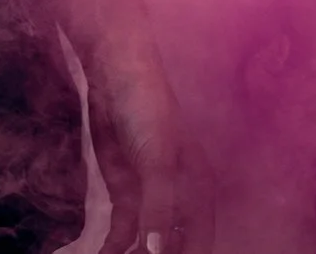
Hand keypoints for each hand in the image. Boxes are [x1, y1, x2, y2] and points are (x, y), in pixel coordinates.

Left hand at [83, 25, 218, 253]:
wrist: (115, 79)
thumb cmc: (148, 112)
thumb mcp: (157, 160)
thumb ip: (159, 207)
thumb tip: (159, 253)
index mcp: (200, 193)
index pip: (200, 243)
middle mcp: (181, 201)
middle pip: (174, 248)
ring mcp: (151, 200)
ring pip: (147, 245)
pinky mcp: (126, 196)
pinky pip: (123, 233)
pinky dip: (115, 249)